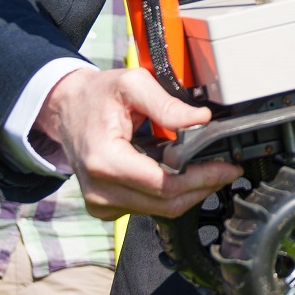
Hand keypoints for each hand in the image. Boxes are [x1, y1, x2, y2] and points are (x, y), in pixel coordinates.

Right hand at [37, 67, 240, 219]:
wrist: (66, 109)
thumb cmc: (96, 96)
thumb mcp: (132, 84)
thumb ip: (167, 104)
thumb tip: (202, 119)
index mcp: (105, 161)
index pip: (164, 185)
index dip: (202, 178)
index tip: (228, 168)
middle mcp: (100, 190)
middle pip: (166, 203)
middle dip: (203, 186)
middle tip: (227, 169)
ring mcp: (101, 203)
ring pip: (160, 209)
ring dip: (189, 191)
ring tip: (205, 167)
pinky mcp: (105, 207)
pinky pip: (148, 208)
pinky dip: (170, 194)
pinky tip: (179, 174)